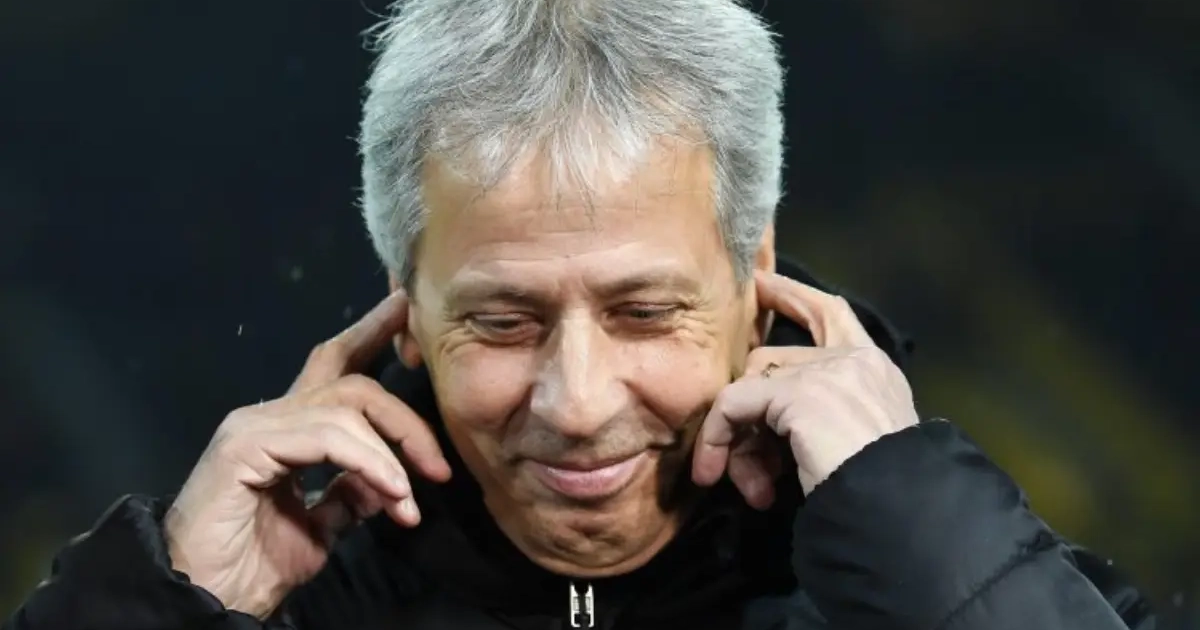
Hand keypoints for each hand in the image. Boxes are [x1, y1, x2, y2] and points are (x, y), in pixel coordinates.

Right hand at [163, 291, 450, 618]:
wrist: (205, 599)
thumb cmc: (252, 567)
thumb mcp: (320, 526)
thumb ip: (352, 494)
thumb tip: (393, 482)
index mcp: (288, 431)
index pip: (334, 367)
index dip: (371, 334)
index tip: (408, 312)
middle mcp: (269, 416)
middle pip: (351, 383)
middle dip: (405, 417)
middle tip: (440, 466)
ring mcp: (253, 426)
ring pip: (345, 408)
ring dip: (392, 455)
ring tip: (411, 500)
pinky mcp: (244, 445)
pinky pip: (326, 437)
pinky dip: (369, 463)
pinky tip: (392, 492)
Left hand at [692, 270, 918, 500]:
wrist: (899, 507)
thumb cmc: (882, 489)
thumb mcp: (854, 439)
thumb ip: (818, 415)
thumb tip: (762, 427)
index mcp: (876, 369)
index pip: (831, 313)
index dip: (795, 296)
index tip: (762, 285)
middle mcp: (854, 360)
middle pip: (774, 359)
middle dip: (749, 405)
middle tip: (737, 461)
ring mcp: (825, 373)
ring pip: (751, 386)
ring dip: (738, 439)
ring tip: (749, 487)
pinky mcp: (795, 393)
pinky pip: (733, 405)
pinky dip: (717, 436)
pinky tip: (716, 470)